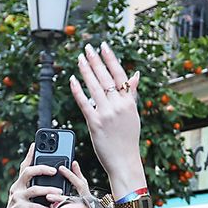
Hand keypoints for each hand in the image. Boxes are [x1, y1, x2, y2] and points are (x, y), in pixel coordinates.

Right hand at [0, 147, 88, 207]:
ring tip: (59, 192)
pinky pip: (32, 205)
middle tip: (55, 170)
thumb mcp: (33, 200)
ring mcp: (16, 197)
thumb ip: (41, 192)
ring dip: (48, 190)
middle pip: (28, 172)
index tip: (35, 144)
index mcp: (21, 184)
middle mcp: (17, 187)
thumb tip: (58, 185)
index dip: (30, 155)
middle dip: (42, 168)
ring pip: (33, 189)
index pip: (25, 166)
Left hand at [68, 43, 144, 195]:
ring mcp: (106, 114)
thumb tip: (135, 75)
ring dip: (86, 71)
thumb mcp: (133, 114)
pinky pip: (84, 103)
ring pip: (94, 87)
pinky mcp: (95, 123)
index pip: (120, 75)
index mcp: (128, 102)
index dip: (111, 59)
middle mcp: (118, 106)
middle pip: (105, 77)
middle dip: (95, 60)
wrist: (124, 161)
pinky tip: (72, 80)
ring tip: (80, 59)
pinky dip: (77, 90)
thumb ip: (131, 94)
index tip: (104, 46)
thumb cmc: (128, 139)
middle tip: (87, 47)